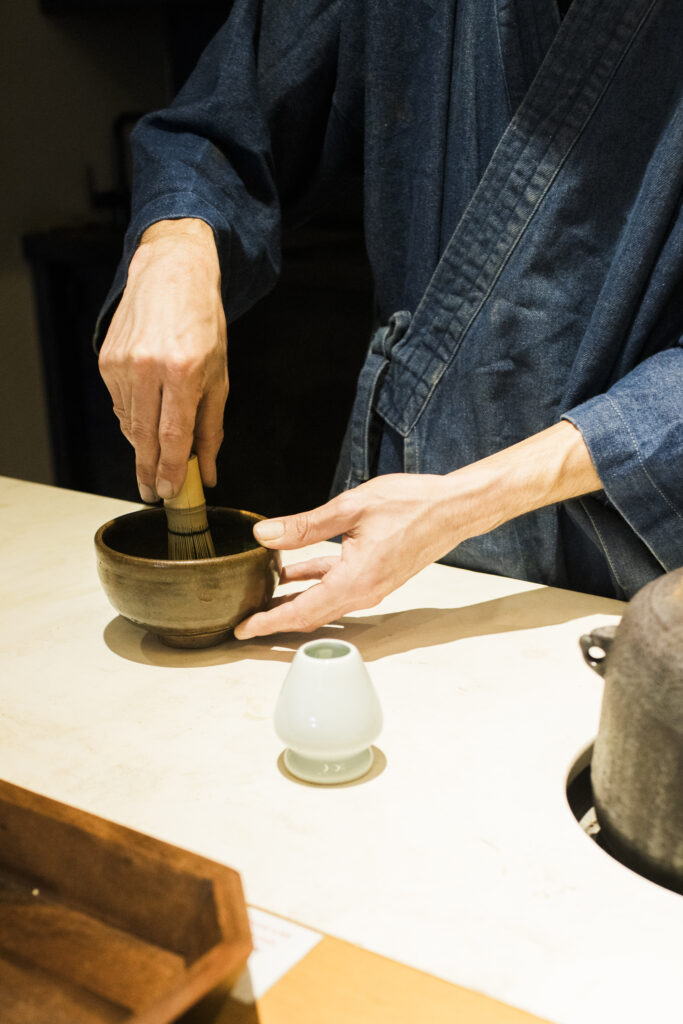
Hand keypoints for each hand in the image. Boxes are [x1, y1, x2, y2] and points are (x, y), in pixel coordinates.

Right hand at [98, 219, 227, 500]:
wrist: (172, 274)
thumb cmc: (203, 324)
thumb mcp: (219, 376)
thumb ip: (212, 428)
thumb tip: (209, 472)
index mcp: (183, 370)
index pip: (173, 436)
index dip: (171, 470)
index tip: (169, 493)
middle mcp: (149, 367)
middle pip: (145, 437)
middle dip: (149, 471)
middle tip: (153, 493)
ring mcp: (123, 363)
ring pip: (129, 424)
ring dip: (143, 445)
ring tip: (156, 458)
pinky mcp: (106, 360)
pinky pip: (119, 405)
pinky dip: (133, 418)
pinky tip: (146, 417)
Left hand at [234, 421, 601, 638]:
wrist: (454, 508)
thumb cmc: (411, 504)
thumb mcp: (351, 508)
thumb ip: (304, 525)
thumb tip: (263, 536)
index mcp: (354, 580)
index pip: (301, 611)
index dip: (268, 623)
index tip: (242, 631)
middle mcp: (363, 592)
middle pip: (310, 616)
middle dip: (275, 621)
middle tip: (243, 622)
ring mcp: (371, 588)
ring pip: (322, 604)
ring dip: (292, 604)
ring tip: (261, 600)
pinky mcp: (376, 577)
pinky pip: (337, 589)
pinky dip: (313, 584)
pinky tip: (293, 573)